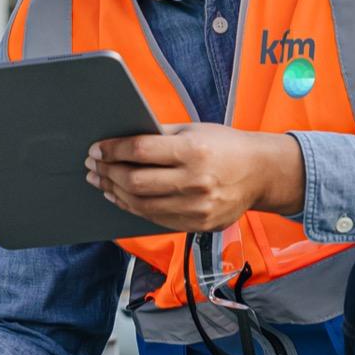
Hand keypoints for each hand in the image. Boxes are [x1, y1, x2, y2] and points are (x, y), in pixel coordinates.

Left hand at [87, 124, 302, 233]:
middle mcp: (195, 181)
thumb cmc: (224, 146)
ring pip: (141, 204)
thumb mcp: (194, 130)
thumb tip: (118, 138)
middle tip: (93, 166)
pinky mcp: (198, 224)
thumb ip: (158, 134)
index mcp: (193, 151)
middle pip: (135, 181)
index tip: (96, 149)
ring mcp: (197, 207)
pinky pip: (154, 218)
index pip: (140, 151)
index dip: (112, 150)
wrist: (262, 173)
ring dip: (114, 191)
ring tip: (101, 181)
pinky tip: (120, 196)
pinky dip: (132, 207)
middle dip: (108, 172)